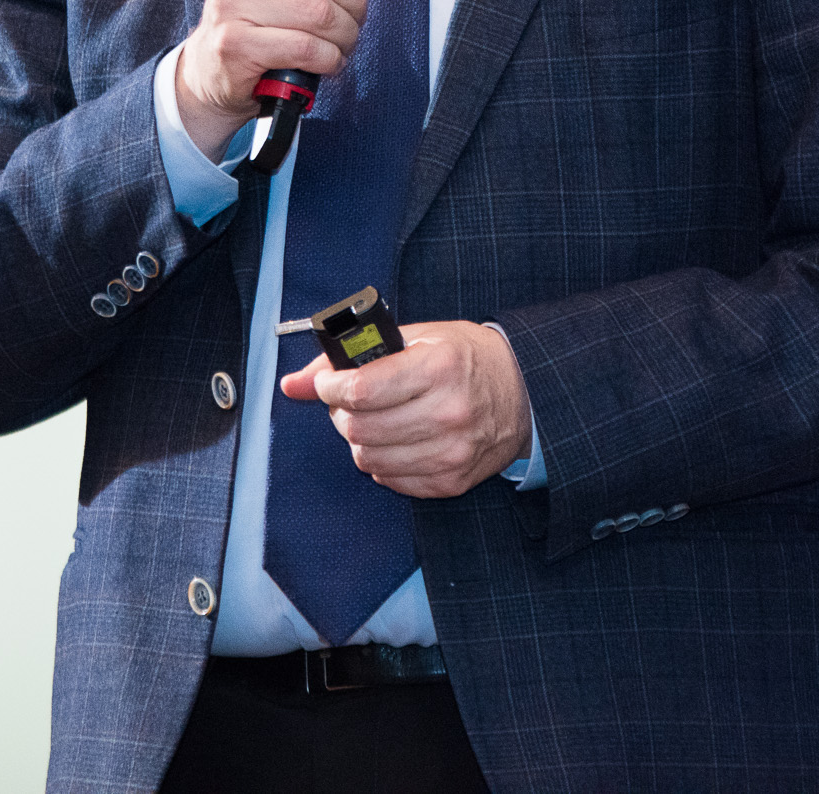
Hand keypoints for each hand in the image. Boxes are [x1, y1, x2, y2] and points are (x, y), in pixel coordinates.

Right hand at [174, 0, 403, 155]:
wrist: (214, 68)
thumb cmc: (263, 17)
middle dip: (354, 3)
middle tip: (352, 19)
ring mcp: (230, 1)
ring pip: (320, 13)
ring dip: (344, 35)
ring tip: (339, 42)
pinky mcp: (233, 43)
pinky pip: (306, 47)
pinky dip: (328, 59)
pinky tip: (323, 60)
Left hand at [277, 320, 531, 499]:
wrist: (524, 393)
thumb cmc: (466, 358)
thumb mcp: (416, 337)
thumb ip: (352, 357)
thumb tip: (293, 384)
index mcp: (439, 368)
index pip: (362, 390)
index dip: (330, 387)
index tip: (328, 383)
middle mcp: (448, 413)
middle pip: (360, 429)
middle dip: (341, 414)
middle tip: (348, 401)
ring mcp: (452, 452)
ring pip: (369, 459)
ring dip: (359, 439)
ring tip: (373, 420)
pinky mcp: (452, 481)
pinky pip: (391, 480)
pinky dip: (383, 462)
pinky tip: (397, 440)